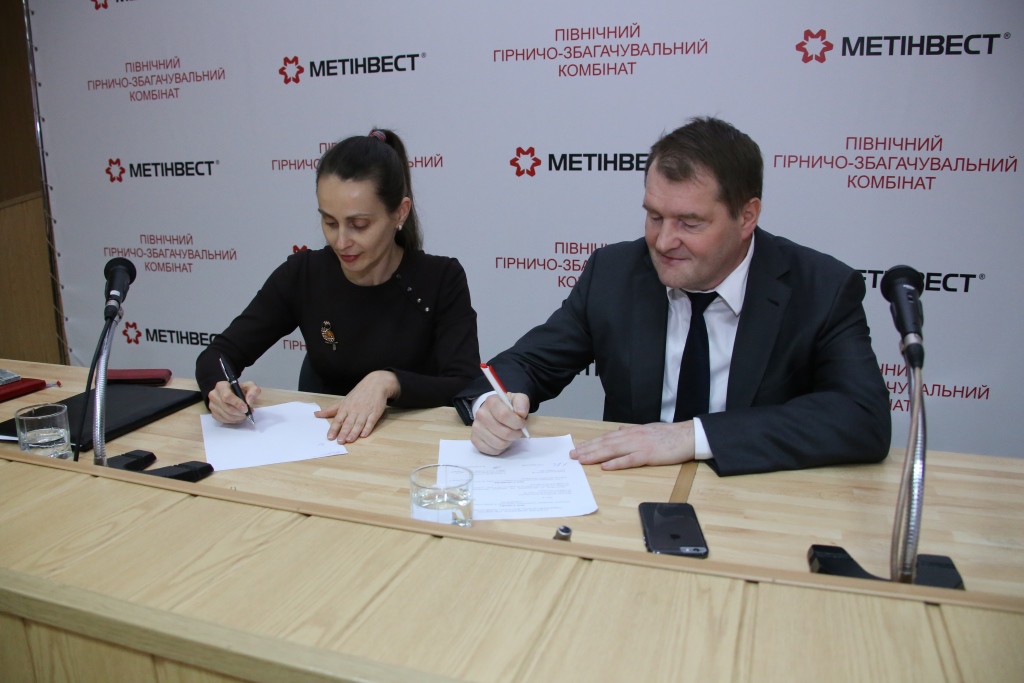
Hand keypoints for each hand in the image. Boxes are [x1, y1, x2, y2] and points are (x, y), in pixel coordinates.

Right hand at [208, 380, 259, 423]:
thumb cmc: (240, 390)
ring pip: (226, 416)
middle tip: (248, 413)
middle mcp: (214, 395)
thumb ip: (253, 391)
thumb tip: (249, 401)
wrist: (233, 394)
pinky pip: (224, 420)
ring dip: (238, 418)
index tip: (246, 409)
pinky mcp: (214, 414)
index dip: (237, 404)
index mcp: (221, 386)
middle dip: (240, 413)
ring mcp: (212, 405)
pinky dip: (234, 421)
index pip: (227, 396)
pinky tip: (239, 417)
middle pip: (227, 408)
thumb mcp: (249, 386)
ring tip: (245, 415)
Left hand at [316, 371, 399, 442]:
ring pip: (359, 423)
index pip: (338, 419)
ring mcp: (365, 411)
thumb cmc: (358, 394)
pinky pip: (371, 421)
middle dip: (343, 432)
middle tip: (340, 442)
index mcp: (345, 407)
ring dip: (354, 432)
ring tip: (349, 440)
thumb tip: (316, 414)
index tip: (330, 437)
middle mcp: (354, 410)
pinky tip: (364, 434)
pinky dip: (368, 428)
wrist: (375, 383)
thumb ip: (330, 410)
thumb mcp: (343, 401)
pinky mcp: (375, 412)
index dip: (334, 428)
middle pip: (348, 422)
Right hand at [471, 392, 530, 454]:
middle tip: (517, 431)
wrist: (493, 412)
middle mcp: (481, 414)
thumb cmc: (507, 407)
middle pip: (503, 433)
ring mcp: (476, 428)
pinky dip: (500, 448)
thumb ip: (522, 403)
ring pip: (499, 444)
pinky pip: (492, 451)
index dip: (517, 423)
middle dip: (515, 434)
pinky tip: (501, 440)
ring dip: (508, 442)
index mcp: (491, 401)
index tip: (522, 424)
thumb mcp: (518, 400)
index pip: (504, 415)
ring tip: (509, 435)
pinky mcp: (475, 439)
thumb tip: (521, 413)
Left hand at [570, 421, 695, 469]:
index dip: (591, 443)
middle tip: (573, 455)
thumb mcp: (647, 429)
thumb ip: (632, 431)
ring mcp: (640, 445)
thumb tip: (620, 429)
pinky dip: (616, 463)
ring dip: (596, 455)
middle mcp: (632, 436)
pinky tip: (605, 466)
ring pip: (613, 450)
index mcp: (632, 431)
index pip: (607, 437)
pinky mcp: (649, 455)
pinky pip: (629, 460)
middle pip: (605, 443)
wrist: (688, 435)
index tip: (579, 447)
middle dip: (588, 449)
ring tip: (582, 460)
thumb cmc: (669, 435)